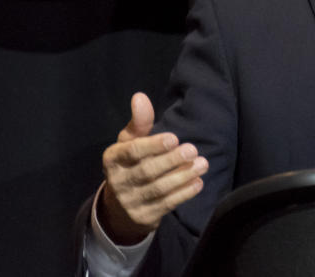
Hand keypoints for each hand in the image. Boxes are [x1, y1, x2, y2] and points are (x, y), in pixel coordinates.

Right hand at [97, 92, 207, 244]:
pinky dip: (183, 194)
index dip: (152, 146)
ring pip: (158, 189)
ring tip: (202, 164)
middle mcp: (118, 181)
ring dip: (182, 177)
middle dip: (171, 161)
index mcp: (113, 159)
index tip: (174, 138)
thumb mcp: (130, 142)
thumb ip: (139, 122)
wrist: (121, 206)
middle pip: (146, 171)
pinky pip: (165, 205)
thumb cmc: (131, 164)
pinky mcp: (143, 217)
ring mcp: (130, 202)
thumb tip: (140, 96)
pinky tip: (198, 183)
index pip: (132, 152)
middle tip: (192, 150)